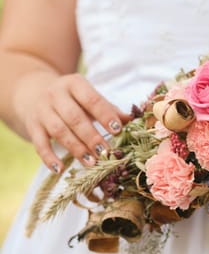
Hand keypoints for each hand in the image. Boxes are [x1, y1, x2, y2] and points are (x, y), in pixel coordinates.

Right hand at [13, 73, 130, 172]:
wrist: (34, 92)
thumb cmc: (73, 99)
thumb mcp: (89, 97)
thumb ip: (109, 109)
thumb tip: (131, 120)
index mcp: (75, 84)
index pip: (91, 99)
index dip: (105, 115)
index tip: (118, 130)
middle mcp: (56, 95)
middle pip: (74, 118)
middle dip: (91, 137)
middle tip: (106, 152)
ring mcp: (42, 111)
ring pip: (59, 131)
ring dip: (76, 148)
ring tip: (91, 162)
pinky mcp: (32, 126)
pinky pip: (39, 143)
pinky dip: (48, 157)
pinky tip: (59, 169)